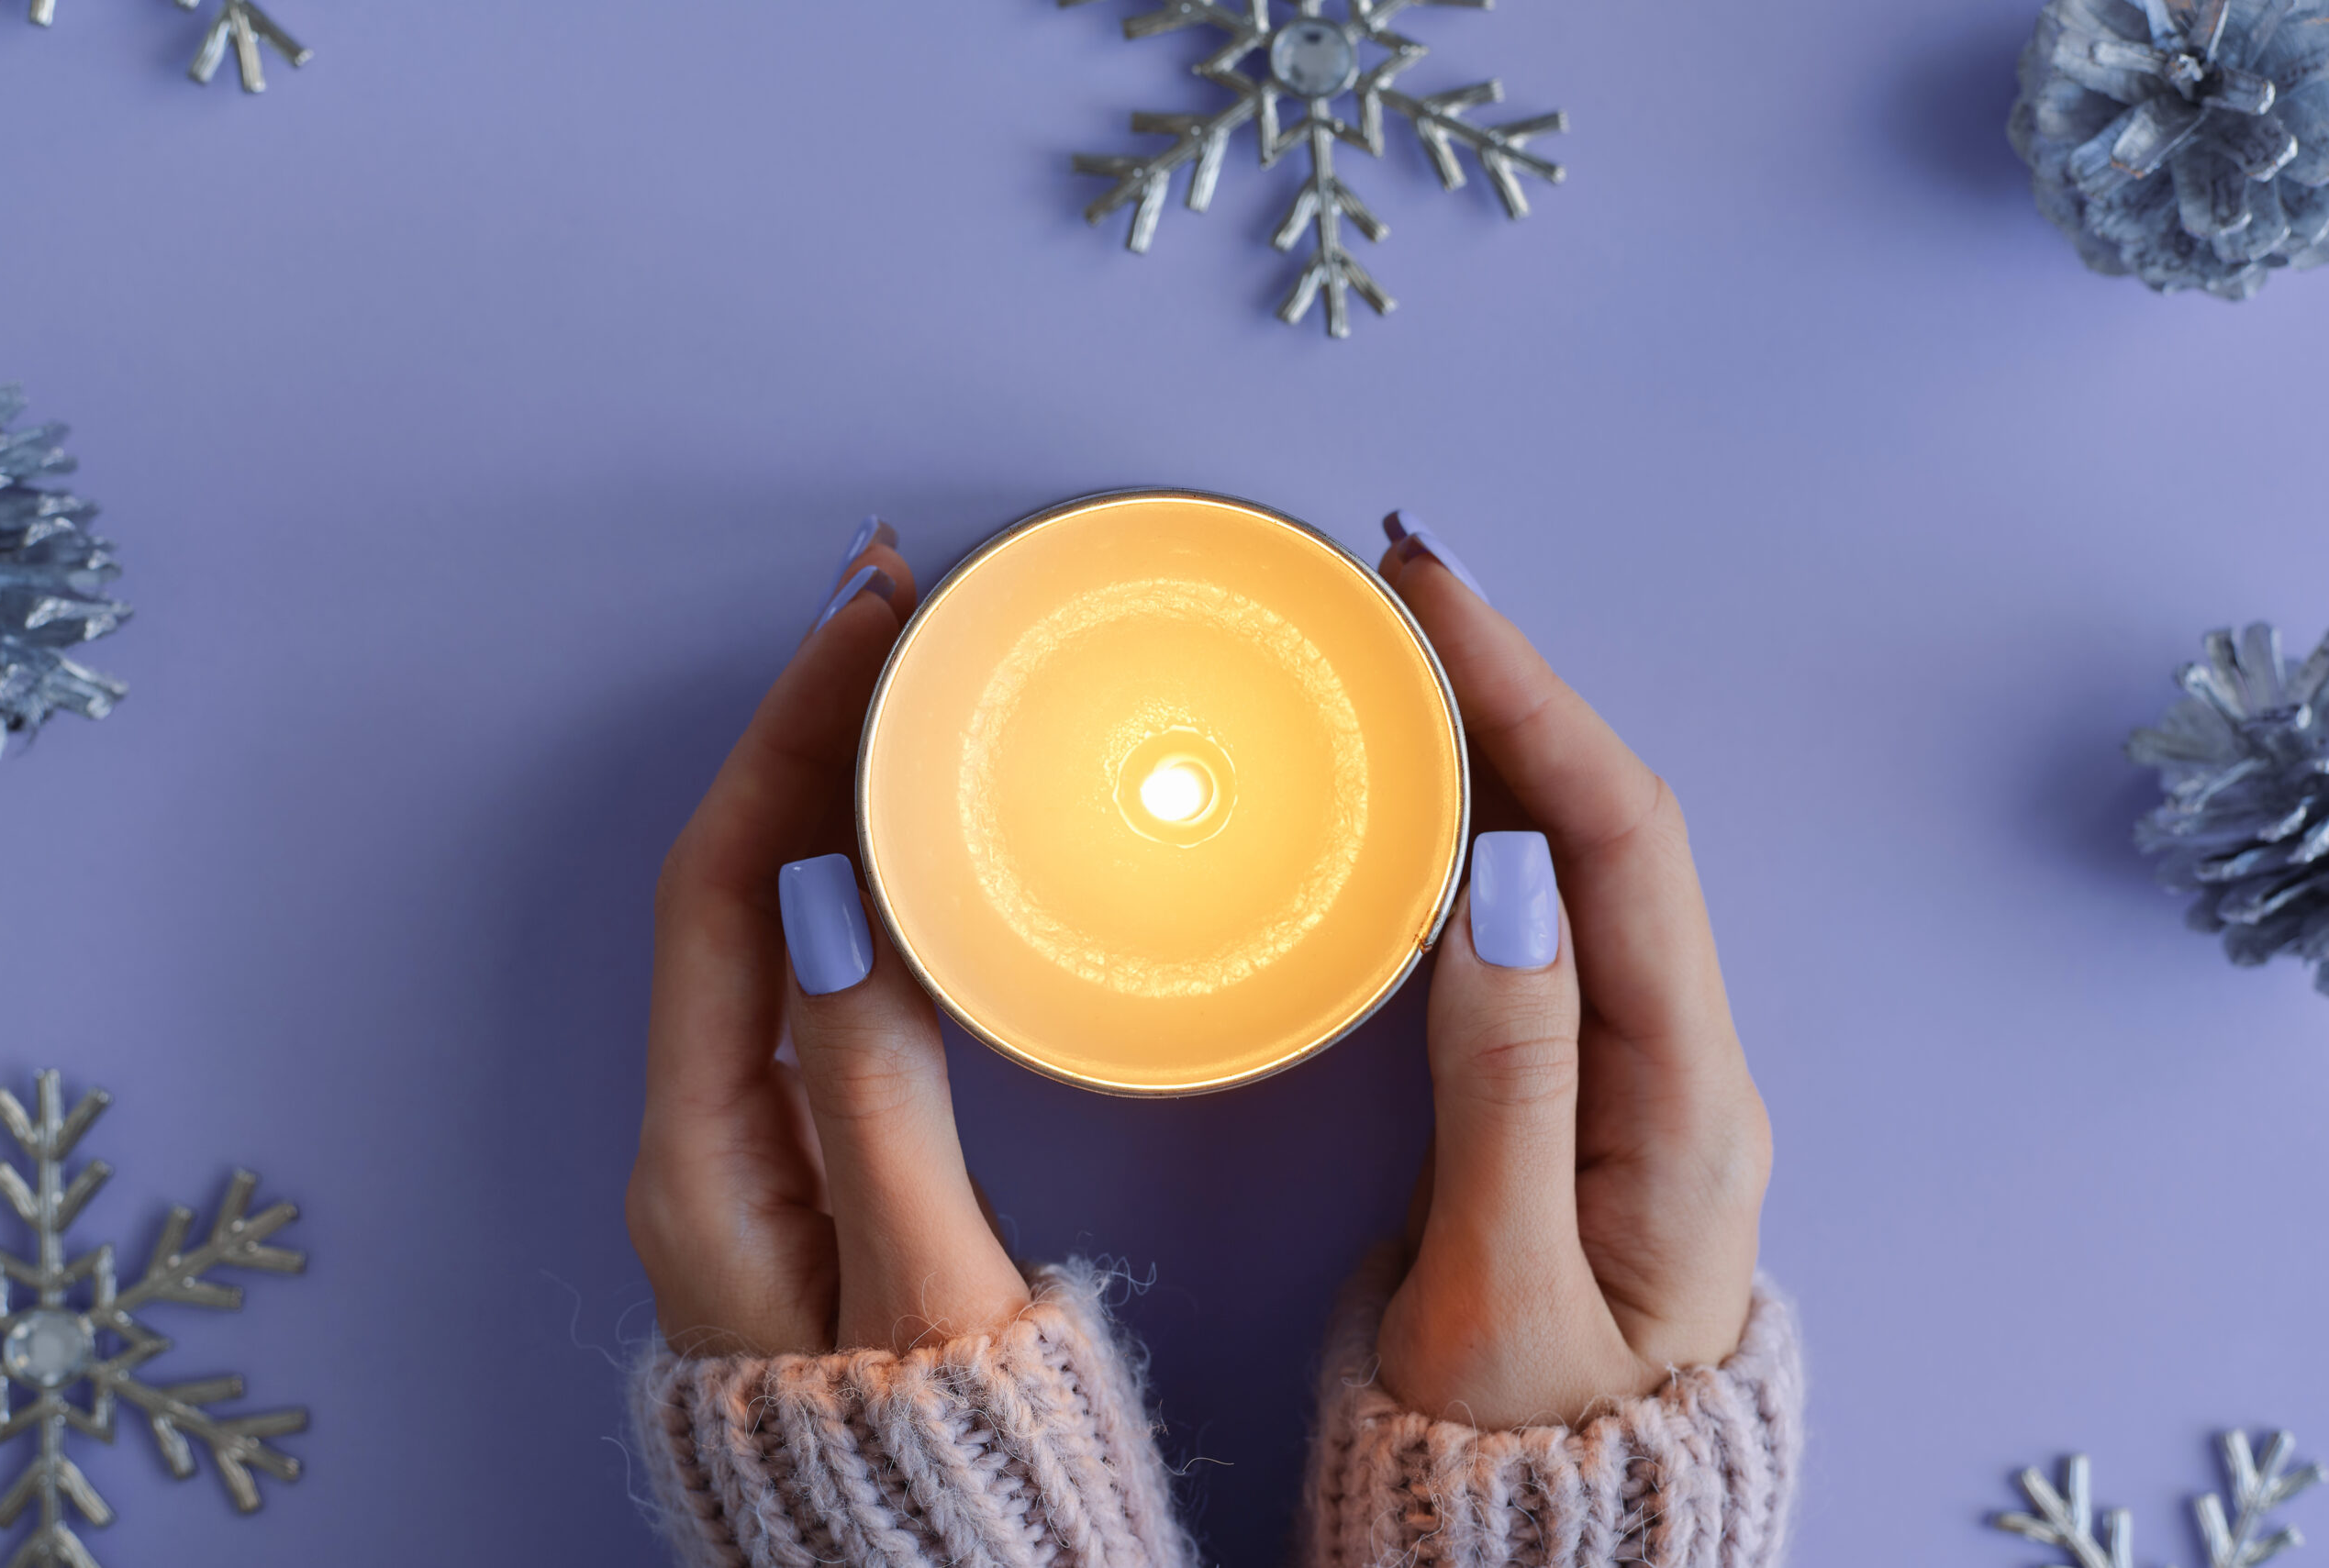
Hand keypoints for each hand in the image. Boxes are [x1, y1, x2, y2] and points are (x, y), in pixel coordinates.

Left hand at [626, 523, 1028, 1356]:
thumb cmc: (932, 1471)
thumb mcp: (922, 1286)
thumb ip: (878, 1099)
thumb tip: (840, 902)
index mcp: (709, 1152)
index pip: (728, 881)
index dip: (790, 735)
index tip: (867, 622)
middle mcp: (708, 1131)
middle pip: (738, 876)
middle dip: (807, 727)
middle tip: (894, 609)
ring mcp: (754, 1140)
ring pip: (778, 914)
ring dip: (836, 786)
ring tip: (911, 682)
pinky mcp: (811, 1155)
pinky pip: (821, 970)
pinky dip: (867, 873)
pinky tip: (923, 833)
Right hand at [1372, 514, 1772, 1430]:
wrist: (1556, 1545)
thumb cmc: (1522, 1449)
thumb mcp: (1500, 1289)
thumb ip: (1505, 1087)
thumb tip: (1494, 884)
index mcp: (1683, 1101)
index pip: (1613, 843)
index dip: (1529, 698)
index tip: (1433, 597)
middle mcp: (1681, 1061)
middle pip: (1604, 821)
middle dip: (1511, 682)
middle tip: (1398, 582)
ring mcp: (1637, 1067)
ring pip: (1573, 856)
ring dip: (1498, 736)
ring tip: (1401, 647)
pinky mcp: (1583, 1085)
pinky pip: (1540, 914)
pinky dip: (1480, 819)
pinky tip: (1420, 783)